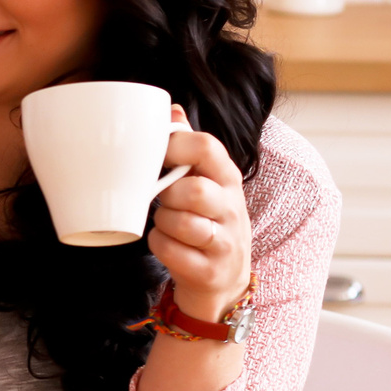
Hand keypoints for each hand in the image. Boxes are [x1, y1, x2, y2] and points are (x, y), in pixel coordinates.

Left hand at [146, 108, 251, 322]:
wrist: (225, 281)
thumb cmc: (207, 222)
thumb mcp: (205, 182)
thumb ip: (189, 147)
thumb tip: (171, 109)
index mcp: (228, 178)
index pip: (206, 146)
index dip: (174, 146)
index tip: (157, 157)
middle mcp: (232, 208)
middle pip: (193, 190)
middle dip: (167, 194)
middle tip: (163, 200)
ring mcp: (225, 242)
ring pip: (181, 222)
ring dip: (162, 222)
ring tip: (167, 223)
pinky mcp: (210, 271)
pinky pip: (171, 251)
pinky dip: (159, 246)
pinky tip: (167, 244)